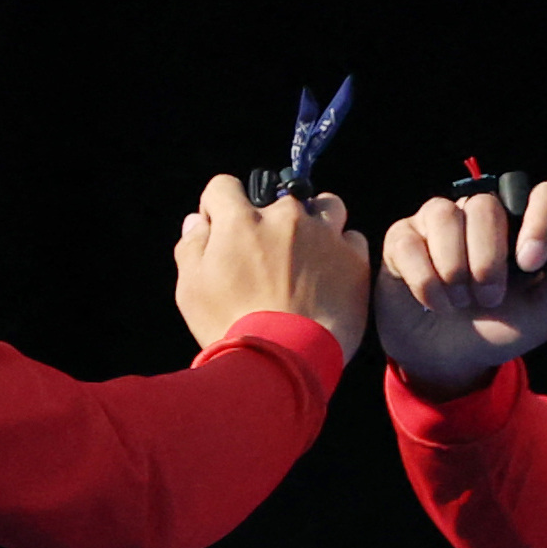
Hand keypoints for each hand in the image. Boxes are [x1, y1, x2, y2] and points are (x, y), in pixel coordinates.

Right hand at [175, 176, 370, 362]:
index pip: (223, 186)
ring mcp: (324, 236)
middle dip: (270, 219)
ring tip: (309, 252)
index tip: (221, 230)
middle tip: (268, 255)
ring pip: (325, 206)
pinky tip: (330, 274)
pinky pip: (352, 238)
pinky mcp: (354, 260)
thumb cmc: (231, 327)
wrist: (285, 361)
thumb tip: (199, 221)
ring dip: (316, 221)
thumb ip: (192, 246)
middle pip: (278, 195)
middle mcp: (285, 217)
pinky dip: (342, 250)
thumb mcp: (192, 290)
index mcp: (241, 221)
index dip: (218, 207)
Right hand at [376, 177, 546, 397]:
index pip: (546, 195)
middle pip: (486, 206)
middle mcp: (484, 213)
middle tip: (489, 299)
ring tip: (459, 302)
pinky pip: (410, 243)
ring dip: (454, 271)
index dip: (541, 222)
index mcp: (525, 226)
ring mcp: (440, 221)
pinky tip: (435, 303)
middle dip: (488, 261)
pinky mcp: (403, 238)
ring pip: (445, 216)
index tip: (529, 264)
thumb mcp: (543, 317)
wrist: (450, 359)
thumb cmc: (499, 329)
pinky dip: (426, 281)